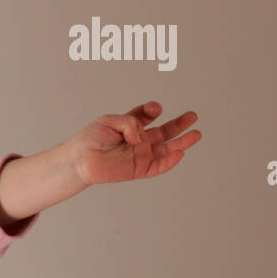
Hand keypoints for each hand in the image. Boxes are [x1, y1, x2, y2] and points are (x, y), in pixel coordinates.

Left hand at [67, 101, 201, 186]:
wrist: (80, 160)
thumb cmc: (90, 140)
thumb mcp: (109, 121)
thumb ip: (130, 123)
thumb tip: (143, 137)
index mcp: (129, 126)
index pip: (146, 115)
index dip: (152, 110)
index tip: (154, 109)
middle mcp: (137, 140)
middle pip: (163, 131)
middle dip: (178, 124)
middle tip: (193, 116)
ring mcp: (140, 155)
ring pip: (166, 149)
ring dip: (181, 143)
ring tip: (196, 134)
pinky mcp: (139, 169)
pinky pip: (158, 166)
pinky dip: (170, 161)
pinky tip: (180, 152)